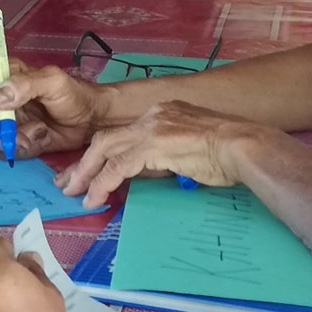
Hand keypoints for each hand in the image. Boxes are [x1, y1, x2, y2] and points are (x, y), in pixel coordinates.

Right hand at [0, 61, 119, 158]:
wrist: (91, 119)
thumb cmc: (74, 94)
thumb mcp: (53, 82)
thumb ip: (25, 85)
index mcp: (5, 77)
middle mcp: (0, 99)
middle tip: (21, 137)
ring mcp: (6, 121)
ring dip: (13, 141)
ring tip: (40, 133)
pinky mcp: (14, 139)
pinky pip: (6, 151)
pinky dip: (24, 149)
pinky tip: (43, 138)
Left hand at [53, 100, 265, 209]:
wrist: (244, 146)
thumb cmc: (226, 154)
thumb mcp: (187, 150)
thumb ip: (163, 157)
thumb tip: (144, 174)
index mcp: (160, 113)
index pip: (121, 134)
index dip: (100, 154)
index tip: (87, 171)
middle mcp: (151, 116)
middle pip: (105, 139)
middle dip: (83, 163)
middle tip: (67, 183)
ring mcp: (150, 128)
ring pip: (105, 150)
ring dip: (87, 174)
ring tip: (75, 194)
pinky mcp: (152, 145)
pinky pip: (117, 167)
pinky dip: (102, 183)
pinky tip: (95, 197)